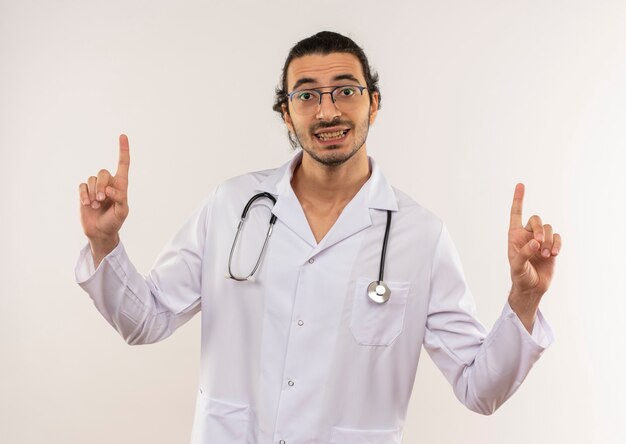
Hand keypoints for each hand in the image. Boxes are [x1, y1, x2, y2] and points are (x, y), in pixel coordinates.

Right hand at [78, 134, 130, 260]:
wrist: (100, 232)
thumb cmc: (114, 221)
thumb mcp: (122, 212)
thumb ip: (119, 199)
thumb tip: (109, 189)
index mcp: (121, 185)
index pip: (123, 164)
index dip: (123, 150)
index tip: (123, 136)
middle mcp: (108, 183)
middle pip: (103, 173)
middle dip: (101, 186)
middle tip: (101, 200)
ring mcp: (95, 187)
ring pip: (92, 179)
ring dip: (92, 192)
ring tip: (95, 205)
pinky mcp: (84, 192)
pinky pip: (82, 186)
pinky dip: (83, 194)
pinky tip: (87, 204)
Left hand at [507, 183, 560, 329]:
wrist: (532, 287)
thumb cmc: (520, 275)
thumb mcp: (517, 266)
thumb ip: (524, 253)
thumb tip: (535, 242)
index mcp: (514, 235)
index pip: (516, 213)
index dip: (518, 199)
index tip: (521, 184)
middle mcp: (527, 235)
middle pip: (536, 219)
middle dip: (539, 229)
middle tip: (538, 244)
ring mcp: (540, 240)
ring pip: (548, 228)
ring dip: (548, 240)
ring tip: (546, 254)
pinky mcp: (552, 246)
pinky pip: (557, 237)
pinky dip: (557, 243)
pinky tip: (554, 253)